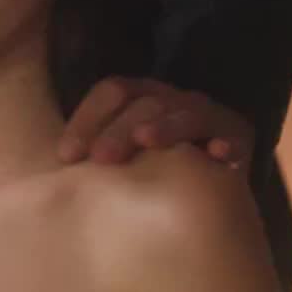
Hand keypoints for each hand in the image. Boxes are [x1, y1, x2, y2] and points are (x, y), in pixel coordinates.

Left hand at [59, 78, 252, 170]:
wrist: (206, 201)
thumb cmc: (149, 177)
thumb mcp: (117, 162)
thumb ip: (90, 154)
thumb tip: (54, 164)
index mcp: (139, 98)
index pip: (113, 91)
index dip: (88, 118)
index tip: (67, 156)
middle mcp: (172, 100)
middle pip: (145, 101)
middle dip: (119, 128)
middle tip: (100, 160)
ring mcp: (207, 116)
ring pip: (186, 111)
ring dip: (166, 125)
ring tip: (147, 141)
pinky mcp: (238, 138)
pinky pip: (235, 134)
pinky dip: (226, 142)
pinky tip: (218, 155)